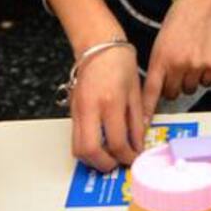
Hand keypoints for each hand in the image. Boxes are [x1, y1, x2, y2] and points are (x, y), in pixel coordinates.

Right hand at [70, 46, 145, 173]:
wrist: (99, 46)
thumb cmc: (119, 63)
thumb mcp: (136, 92)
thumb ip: (137, 122)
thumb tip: (138, 144)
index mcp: (110, 103)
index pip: (116, 143)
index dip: (126, 156)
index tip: (133, 157)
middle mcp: (90, 108)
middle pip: (89, 151)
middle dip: (104, 164)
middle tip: (117, 164)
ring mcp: (77, 110)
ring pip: (77, 148)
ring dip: (92, 159)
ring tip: (108, 157)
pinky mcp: (72, 110)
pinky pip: (75, 137)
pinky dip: (87, 147)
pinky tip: (100, 144)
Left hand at [143, 0, 210, 118]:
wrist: (205, 5)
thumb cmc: (181, 20)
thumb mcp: (161, 41)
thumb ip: (159, 64)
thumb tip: (158, 86)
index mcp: (160, 58)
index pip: (151, 91)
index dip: (146, 110)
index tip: (143, 125)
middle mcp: (177, 65)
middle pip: (172, 93)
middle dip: (173, 85)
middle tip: (177, 69)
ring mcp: (196, 66)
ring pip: (190, 89)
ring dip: (189, 80)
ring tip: (190, 59)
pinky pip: (206, 82)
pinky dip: (204, 74)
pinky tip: (202, 57)